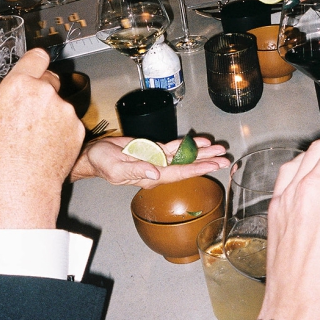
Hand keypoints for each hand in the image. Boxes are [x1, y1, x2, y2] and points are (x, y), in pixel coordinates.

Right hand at [0, 49, 82, 228]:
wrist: (18, 193)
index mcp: (19, 87)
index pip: (36, 57)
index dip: (34, 61)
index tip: (32, 67)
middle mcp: (46, 94)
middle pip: (49, 79)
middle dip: (40, 89)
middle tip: (25, 109)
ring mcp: (65, 112)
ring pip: (59, 102)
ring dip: (50, 111)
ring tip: (31, 134)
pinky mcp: (78, 130)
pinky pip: (69, 121)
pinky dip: (60, 128)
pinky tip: (44, 144)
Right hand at [73, 134, 227, 186]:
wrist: (94, 154)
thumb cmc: (102, 163)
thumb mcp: (115, 167)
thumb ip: (136, 170)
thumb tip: (156, 174)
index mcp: (150, 177)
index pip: (178, 174)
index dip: (196, 169)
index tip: (212, 165)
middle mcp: (158, 169)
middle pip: (187, 166)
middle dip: (207, 162)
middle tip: (225, 159)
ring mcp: (157, 160)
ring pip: (184, 156)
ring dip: (202, 152)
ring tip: (219, 149)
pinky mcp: (154, 150)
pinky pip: (175, 148)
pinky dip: (189, 144)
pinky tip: (201, 142)